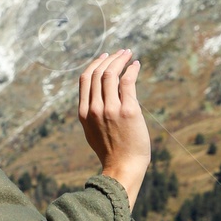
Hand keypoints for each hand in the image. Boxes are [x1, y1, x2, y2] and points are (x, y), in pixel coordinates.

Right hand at [77, 48, 151, 204]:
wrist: (123, 167)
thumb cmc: (112, 152)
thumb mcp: (93, 131)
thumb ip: (93, 113)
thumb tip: (101, 95)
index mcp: (84, 113)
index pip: (85, 80)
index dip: (94, 64)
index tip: (104, 56)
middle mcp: (94, 109)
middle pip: (97, 73)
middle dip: (109, 58)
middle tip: (120, 52)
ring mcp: (110, 109)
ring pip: (111, 74)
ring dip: (120, 60)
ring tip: (128, 55)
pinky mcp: (128, 110)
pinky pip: (127, 82)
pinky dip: (131, 70)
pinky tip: (136, 65)